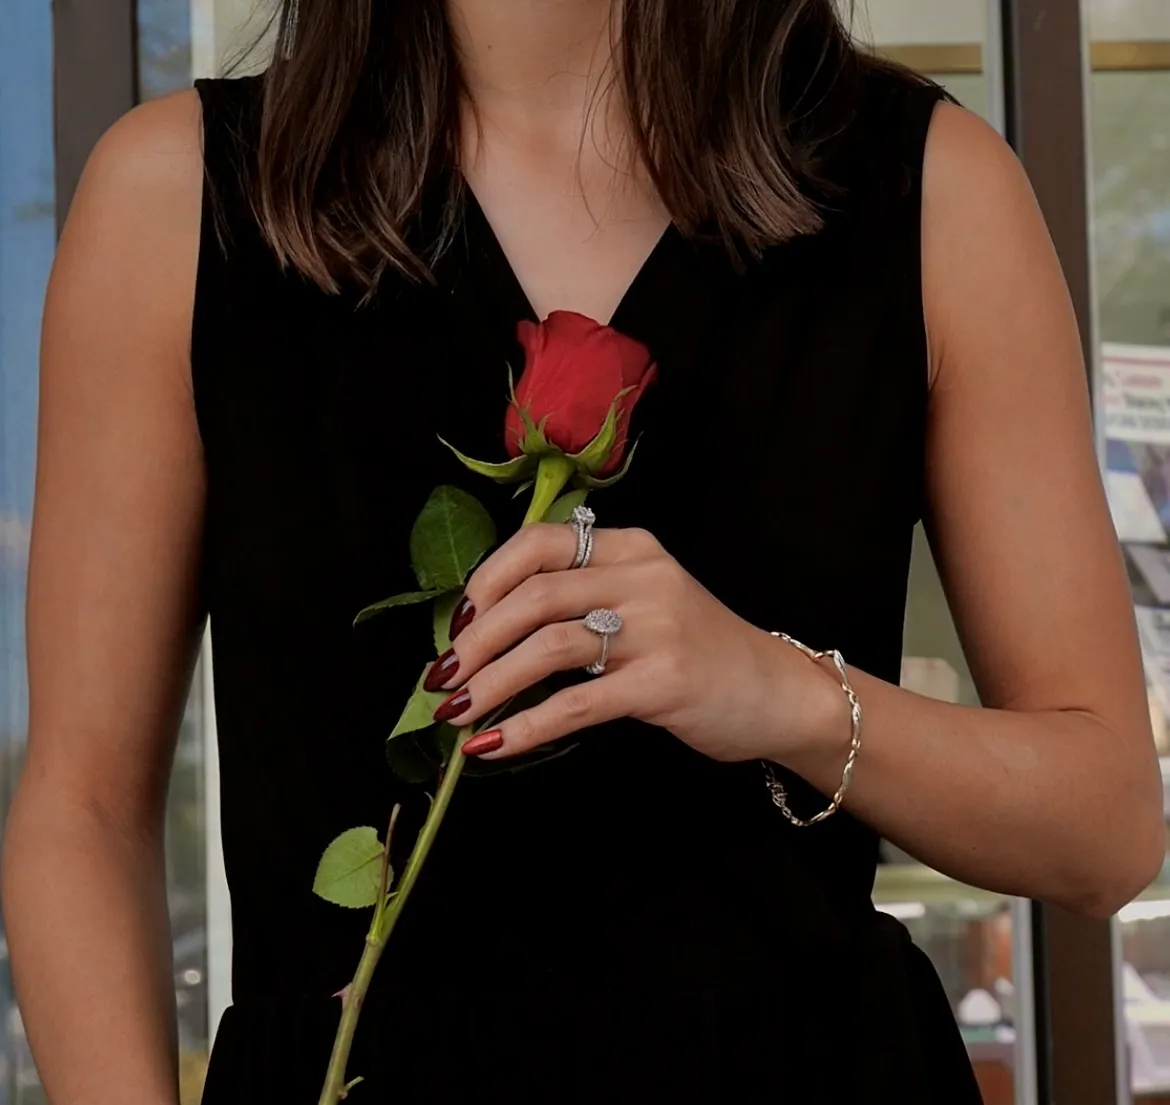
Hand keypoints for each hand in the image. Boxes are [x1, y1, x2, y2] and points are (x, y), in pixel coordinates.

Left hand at [425, 523, 848, 761]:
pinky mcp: (663, 682)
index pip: (540, 542)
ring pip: (547, 646)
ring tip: (456, 713)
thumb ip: (584, 597)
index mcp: (632, 547)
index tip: (458, 623)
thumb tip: (486, 628)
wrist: (777, 693)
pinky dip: (525, 726)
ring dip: (489, 683)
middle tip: (442, 678)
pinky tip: (493, 744)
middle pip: (534, 595)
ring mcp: (657, 628)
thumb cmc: (698, 650)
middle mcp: (643, 577)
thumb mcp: (646, 600)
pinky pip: (575, 704)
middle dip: (475, 640)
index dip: (486, 581)